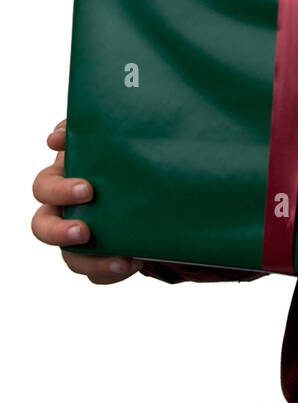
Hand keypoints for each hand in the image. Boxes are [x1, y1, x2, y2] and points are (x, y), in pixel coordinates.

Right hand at [31, 119, 141, 283]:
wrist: (150, 181)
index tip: (87, 189)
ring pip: (69, 257)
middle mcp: (64, 210)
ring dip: (90, 260)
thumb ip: (92, 129)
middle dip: (58, 231)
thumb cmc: (120, 152)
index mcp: (63, 178)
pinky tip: (132, 262)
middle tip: (84, 230)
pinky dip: (110, 272)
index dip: (59, 190)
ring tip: (120, 261)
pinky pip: (96, 273)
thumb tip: (58, 135)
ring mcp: (80, 236)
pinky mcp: (99, 257)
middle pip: (42, 226)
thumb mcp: (110, 137)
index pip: (45, 187)